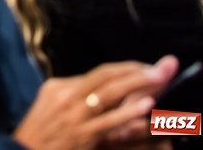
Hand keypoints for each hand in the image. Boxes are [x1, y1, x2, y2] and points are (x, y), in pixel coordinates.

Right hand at [14, 57, 176, 149]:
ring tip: (159, 79)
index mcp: (60, 87)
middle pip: (106, 77)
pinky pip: (108, 121)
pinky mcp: (81, 134)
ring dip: (137, 85)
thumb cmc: (40, 134)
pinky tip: (145, 107)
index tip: (147, 67)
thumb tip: (102, 90)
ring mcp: (73, 115)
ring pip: (109, 94)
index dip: (126, 69)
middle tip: (163, 67)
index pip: (99, 73)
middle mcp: (66, 95)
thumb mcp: (52, 107)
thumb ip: (75, 97)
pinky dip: (128, 113)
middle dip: (137, 71)